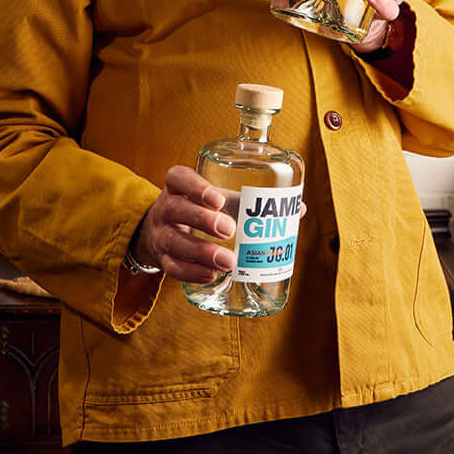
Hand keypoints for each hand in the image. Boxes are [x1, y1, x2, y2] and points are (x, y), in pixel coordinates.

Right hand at [132, 165, 236, 282]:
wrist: (160, 231)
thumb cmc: (197, 208)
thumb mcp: (211, 197)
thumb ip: (241, 199)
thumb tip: (294, 209)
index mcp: (177, 186)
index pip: (178, 178)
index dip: (196, 187)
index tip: (219, 200)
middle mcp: (165, 208)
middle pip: (175, 209)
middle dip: (203, 220)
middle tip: (229, 229)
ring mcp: (160, 234)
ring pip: (174, 241)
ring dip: (202, 252)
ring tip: (228, 261)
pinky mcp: (162, 259)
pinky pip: (173, 267)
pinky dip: (193, 273)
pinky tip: (212, 275)